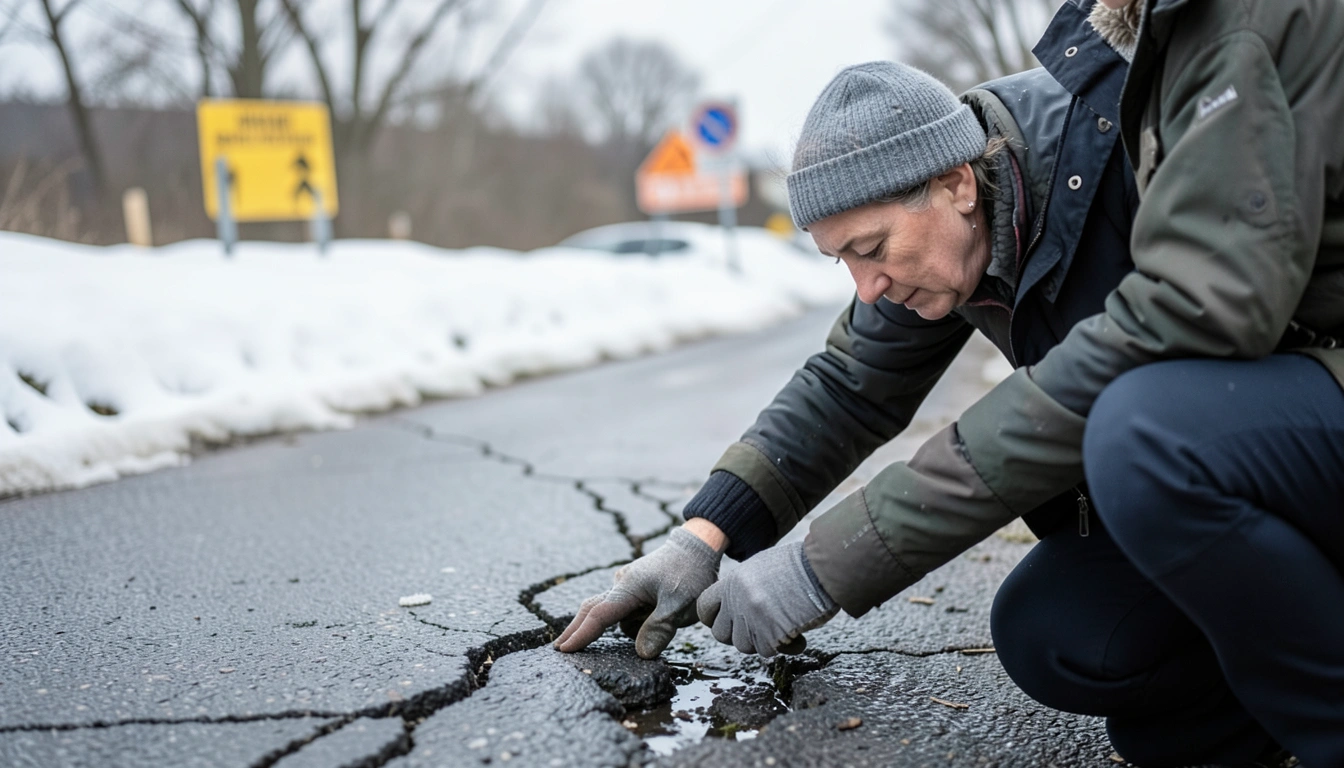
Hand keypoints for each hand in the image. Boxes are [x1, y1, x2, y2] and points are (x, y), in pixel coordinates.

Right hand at [554, 526, 722, 658]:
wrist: (698, 546)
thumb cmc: (690, 573)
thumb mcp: (680, 604)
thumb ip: (659, 629)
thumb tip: (641, 653)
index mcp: (629, 588)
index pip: (599, 615)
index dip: (581, 634)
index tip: (564, 649)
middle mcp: (623, 585)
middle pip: (592, 609)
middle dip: (576, 629)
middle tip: (559, 647)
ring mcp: (629, 585)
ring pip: (615, 614)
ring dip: (620, 626)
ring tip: (656, 621)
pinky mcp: (637, 588)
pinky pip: (626, 609)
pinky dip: (627, 619)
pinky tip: (651, 619)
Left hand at [696, 541, 838, 657]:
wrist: (822, 569)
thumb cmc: (800, 566)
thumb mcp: (762, 566)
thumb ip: (744, 587)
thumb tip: (734, 606)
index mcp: (733, 582)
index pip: (704, 607)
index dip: (714, 618)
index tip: (729, 620)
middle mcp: (737, 600)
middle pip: (721, 634)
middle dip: (738, 635)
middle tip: (759, 629)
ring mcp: (751, 617)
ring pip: (743, 646)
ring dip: (762, 642)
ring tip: (781, 628)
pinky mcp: (769, 633)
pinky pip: (766, 651)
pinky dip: (782, 647)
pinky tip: (797, 636)